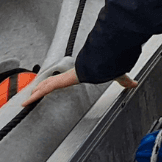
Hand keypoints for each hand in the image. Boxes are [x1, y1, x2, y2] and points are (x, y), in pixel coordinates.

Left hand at [22, 67, 136, 106]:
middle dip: (42, 87)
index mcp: (80, 74)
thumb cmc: (108, 64)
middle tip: (34, 93)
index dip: (57, 83)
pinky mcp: (61, 80)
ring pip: (46, 86)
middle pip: (52, 82)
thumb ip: (123, 81)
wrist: (105, 60)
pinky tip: (27, 101)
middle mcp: (70, 74)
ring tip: (27, 100)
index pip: (65, 80)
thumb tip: (134, 83)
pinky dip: (35, 95)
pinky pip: (45, 89)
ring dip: (36, 93)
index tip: (52, 85)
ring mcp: (64, 77)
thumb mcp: (116, 76)